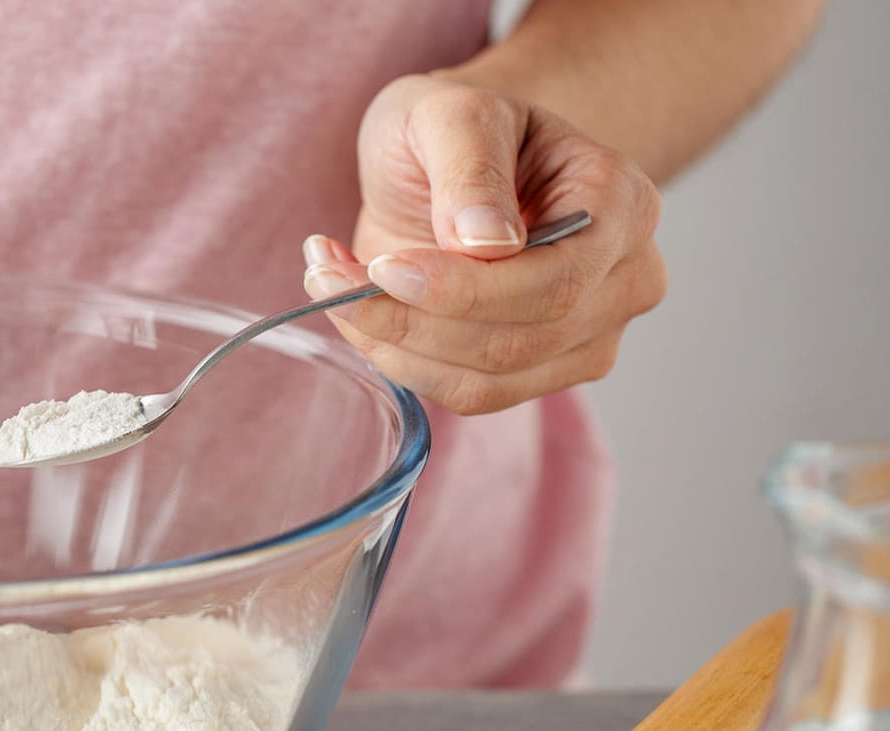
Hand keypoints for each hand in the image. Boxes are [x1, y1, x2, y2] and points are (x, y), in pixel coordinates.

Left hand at [303, 75, 665, 414]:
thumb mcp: (452, 113)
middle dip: (411, 320)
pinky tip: (360, 313)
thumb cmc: (457, 129)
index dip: (462, 291)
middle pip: (519, 340)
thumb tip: (489, 244)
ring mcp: (590, 335)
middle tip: (329, 278)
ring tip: (332, 285)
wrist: (447, 160)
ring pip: (486, 380)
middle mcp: (625, 278)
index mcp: (621, 205)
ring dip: (392, 345)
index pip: (553, 280)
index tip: (383, 267)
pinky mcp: (541, 373)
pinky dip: (399, 361)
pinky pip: (467, 393)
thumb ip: (472, 168)